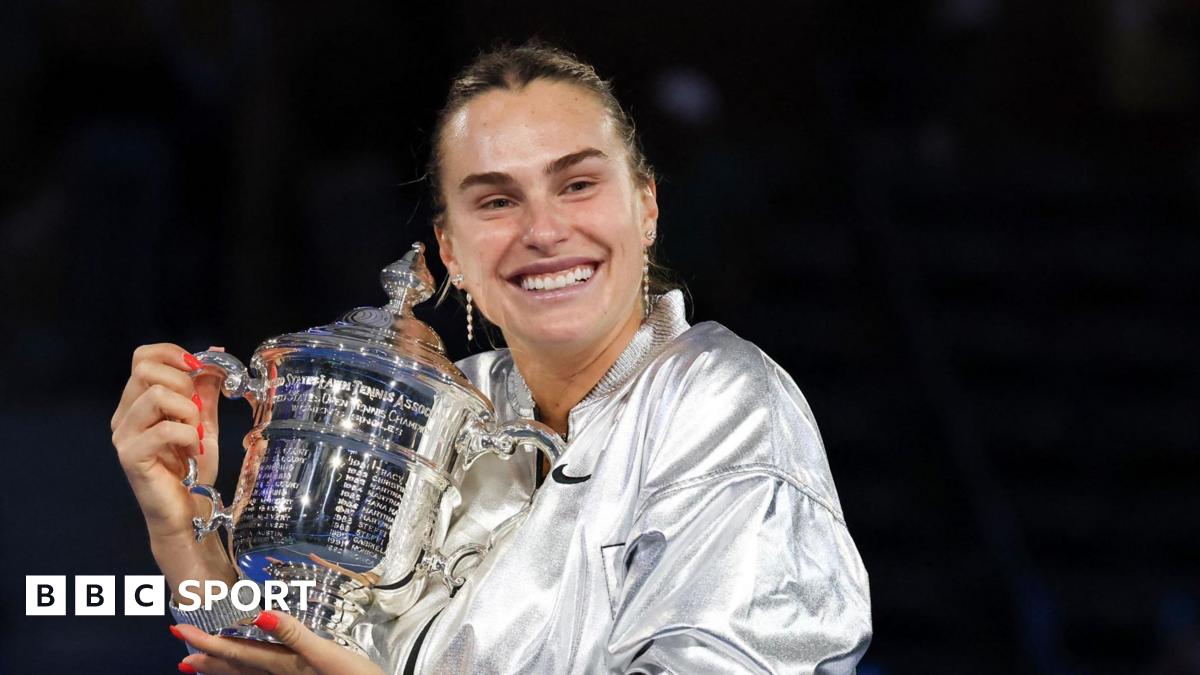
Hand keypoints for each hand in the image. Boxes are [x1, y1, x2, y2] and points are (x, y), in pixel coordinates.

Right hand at [112, 343, 222, 536]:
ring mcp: (124, 436)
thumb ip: (204, 390)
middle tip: (195, 413)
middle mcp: (124, 416)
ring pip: (157, 396)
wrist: (188, 512)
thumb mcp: (204, 421)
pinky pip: (165, 429)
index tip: (198, 369)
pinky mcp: (130, 456)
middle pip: (146, 370)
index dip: (172, 354)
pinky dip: (188, 437)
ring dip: (188, 413)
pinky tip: (192, 453)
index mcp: (137, 403)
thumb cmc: (193, 470)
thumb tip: (214, 352)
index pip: (142, 356)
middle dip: (183, 384)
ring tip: (194, 435)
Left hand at [172, 611, 384, 674]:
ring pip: (247, 674)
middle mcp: (279, 674)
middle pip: (235, 667)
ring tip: (201, 668)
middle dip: (207, 660)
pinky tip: (253, 670)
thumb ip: (294, 635)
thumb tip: (261, 614)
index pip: (234, 652)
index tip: (177, 632)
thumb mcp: (327, 654)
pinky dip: (249, 673)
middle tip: (181, 655)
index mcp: (282, 664)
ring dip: (223, 669)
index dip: (205, 643)